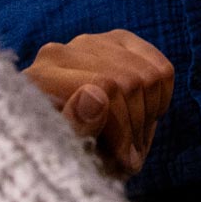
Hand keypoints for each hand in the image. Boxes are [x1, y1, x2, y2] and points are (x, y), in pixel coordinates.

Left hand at [27, 31, 174, 177]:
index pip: (104, 86)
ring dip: (149, 114)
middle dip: (135, 124)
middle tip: (129, 155)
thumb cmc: (67, 155)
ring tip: (133, 140)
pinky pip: (161, 67)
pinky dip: (161, 98)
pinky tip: (143, 116)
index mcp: (39, 80)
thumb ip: (78, 125)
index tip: (123, 159)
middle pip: (128, 81)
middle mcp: (60, 54)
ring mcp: (90, 43)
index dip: (122, 126)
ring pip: (147, 74)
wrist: (69, 147)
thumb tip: (95, 95)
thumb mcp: (69, 154)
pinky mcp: (117, 41)